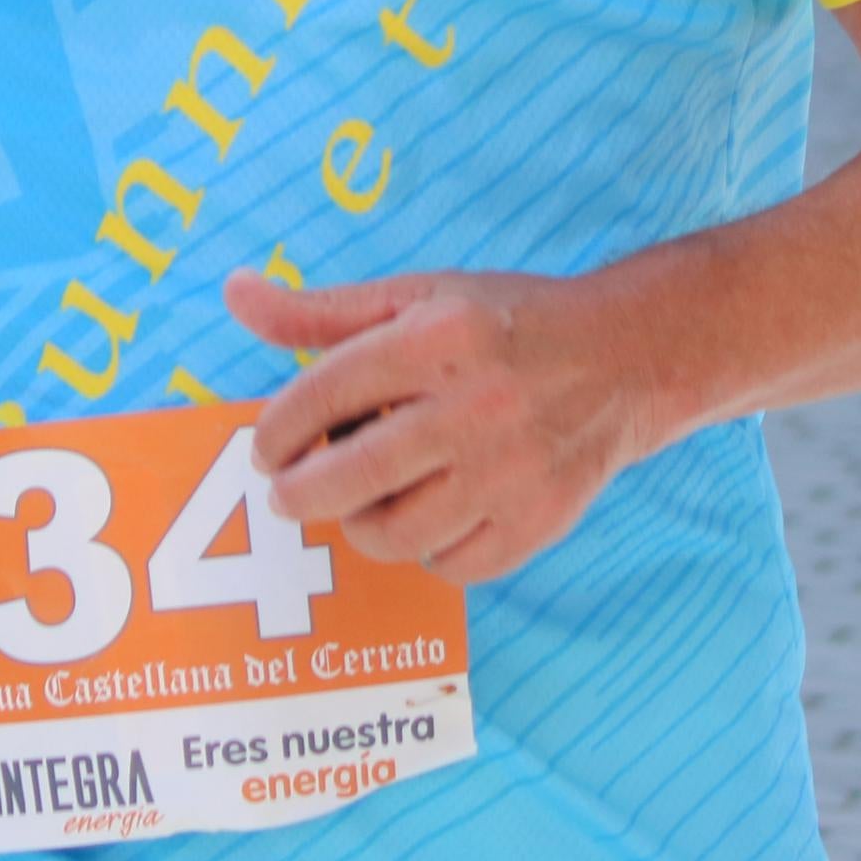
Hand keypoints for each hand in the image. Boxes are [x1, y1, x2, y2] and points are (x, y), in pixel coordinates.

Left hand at [231, 266, 646, 585]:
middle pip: (351, 478)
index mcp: (437, 339)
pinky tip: (424, 516)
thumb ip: (320, 310)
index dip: (276, 432)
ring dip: (359, 524)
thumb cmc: (504, 323)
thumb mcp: (417, 296)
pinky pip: (451, 566)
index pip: (324, 396)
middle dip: (298, 495)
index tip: (264, 451)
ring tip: (361, 500)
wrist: (627, 358)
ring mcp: (511, 472)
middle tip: (287, 494)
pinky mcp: (538, 521)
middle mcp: (475, 407)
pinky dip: (425, 550)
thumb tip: (234, 295)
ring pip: (396, 534)